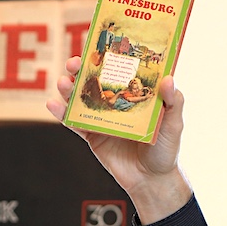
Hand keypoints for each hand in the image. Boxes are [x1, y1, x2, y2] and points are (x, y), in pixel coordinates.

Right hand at [45, 56, 192, 221]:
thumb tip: (168, 79)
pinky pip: (74, 123)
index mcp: (134, 94)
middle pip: (95, 80)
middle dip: (82, 69)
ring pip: (81, 99)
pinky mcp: (92, 136)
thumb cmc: (166, 151)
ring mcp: (102, 118)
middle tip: (75, 63)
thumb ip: (173, 103)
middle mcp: (115, 102)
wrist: (151, 181)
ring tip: (63, 82)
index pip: (119, 69)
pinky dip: (62, 114)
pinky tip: (53, 104)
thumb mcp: (173, 124)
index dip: (107, 56)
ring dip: (69, 88)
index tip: (97, 44)